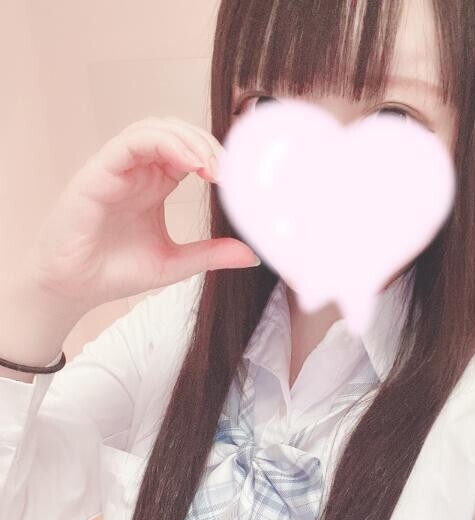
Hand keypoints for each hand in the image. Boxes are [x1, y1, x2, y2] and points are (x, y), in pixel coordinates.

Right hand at [21, 116, 258, 320]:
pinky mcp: (97, 172)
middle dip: (207, 144)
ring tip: (212, 166)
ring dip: (189, 140)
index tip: (240, 178)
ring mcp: (117, 168)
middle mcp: (137, 170)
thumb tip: (253, 254)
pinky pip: (130, 142)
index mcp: (155, 183)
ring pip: (154, 129)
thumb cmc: (116, 272)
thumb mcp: (174, 263)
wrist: (74, 288)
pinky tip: (189, 163)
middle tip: (231, 171)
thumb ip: (210, 254)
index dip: (216, 155)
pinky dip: (162, 144)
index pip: (190, 150)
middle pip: (177, 132)